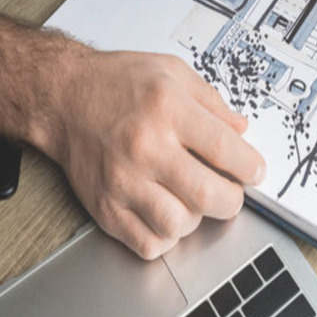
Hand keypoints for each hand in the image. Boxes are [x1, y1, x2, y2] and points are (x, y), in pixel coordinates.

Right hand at [43, 49, 266, 259]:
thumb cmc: (115, 82)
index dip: (251, 167)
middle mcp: (145, 147)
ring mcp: (122, 181)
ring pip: (180, 226)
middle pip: (209, 195)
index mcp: (168, 109)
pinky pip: (147, 244)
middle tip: (230, 191)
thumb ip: (211, 101)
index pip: (227, 151)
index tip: (255, 172)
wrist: (62, 97)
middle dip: (232, 199)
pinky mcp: (105, 207)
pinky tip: (165, 214)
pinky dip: (165, 237)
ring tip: (190, 199)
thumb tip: (241, 130)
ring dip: (196, 218)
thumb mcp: (171, 72)